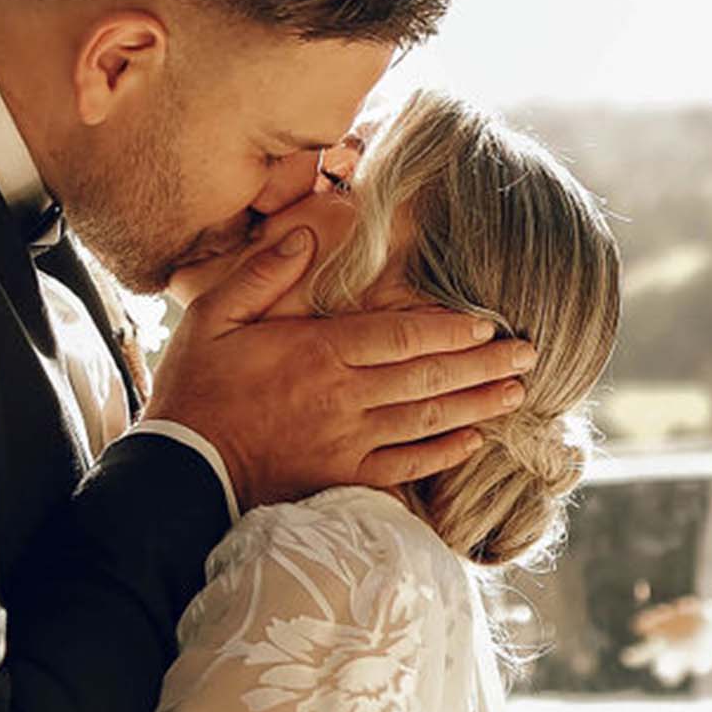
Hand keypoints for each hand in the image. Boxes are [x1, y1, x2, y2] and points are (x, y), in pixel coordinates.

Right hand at [144, 229, 537, 507]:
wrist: (184, 470)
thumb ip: (266, 273)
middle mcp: (345, 397)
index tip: (486, 324)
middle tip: (528, 353)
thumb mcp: (214, 316)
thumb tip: (312, 232)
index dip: (450, 329)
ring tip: (516, 391)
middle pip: (429, 376)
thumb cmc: (198, 390)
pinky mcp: (344, 479)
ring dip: (477, 405)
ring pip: (428, 420)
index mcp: (319, 353)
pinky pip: (407, 467)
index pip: (401, 335)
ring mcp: (349, 443)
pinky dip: (443, 453)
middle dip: (484, 364)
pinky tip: (472, 441)